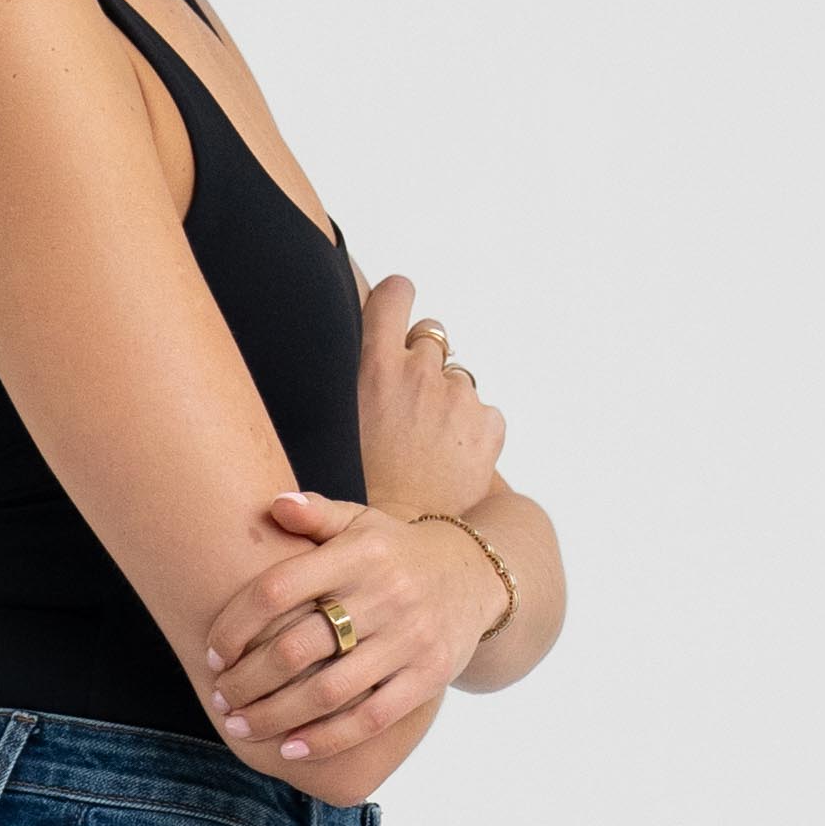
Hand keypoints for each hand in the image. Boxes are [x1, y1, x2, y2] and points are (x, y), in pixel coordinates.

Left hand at [202, 485, 510, 762]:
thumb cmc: (395, 551)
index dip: (235, 625)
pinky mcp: (428, 675)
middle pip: (297, 648)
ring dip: (275, 715)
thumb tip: (273, 505)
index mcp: (359, 554)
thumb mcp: (361, 522)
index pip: (278, 590)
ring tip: (241, 727)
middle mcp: (386, 595)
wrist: (473, 575)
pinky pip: (370, 718)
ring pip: (328, 691)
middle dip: (247, 680)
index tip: (212, 653)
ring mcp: (410, 639)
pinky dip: (326, 739)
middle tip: (219, 698)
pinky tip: (290, 748)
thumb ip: (316, 514)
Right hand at [355, 272, 504, 523]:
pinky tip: (449, 460)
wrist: (396, 532)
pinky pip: (484, 413)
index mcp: (375, 365)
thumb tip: (371, 349)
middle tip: (408, 410)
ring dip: (448, 402)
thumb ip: (357, 375)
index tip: (398, 305)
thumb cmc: (358, 484)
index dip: (398, 297)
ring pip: (459, 381)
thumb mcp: (336, 421)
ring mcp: (459, 397)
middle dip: (423, 365)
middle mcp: (421, 371)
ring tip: (427, 447)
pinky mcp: (488, 424)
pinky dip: (473, 432)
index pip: (396, 293)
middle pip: (432, 338)